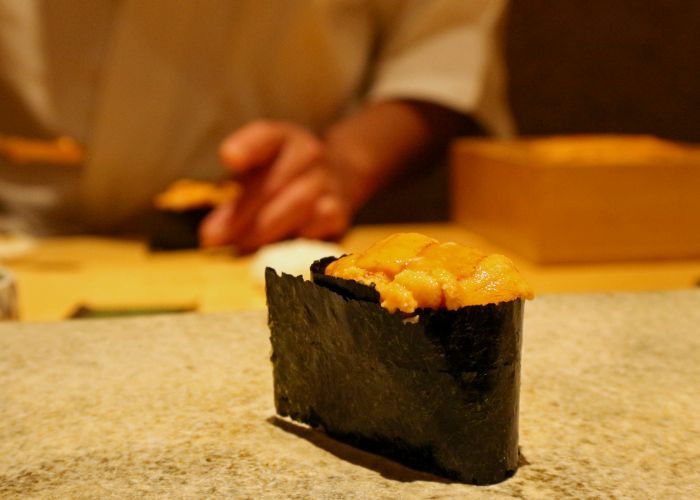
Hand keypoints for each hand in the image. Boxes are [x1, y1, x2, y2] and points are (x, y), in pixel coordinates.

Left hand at [199, 120, 352, 250]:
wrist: (340, 178)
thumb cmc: (285, 178)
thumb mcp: (259, 176)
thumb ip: (235, 203)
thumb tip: (212, 236)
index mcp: (284, 139)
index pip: (266, 137)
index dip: (248, 146)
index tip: (229, 158)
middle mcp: (309, 154)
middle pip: (275, 181)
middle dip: (243, 211)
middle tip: (214, 236)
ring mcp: (328, 182)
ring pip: (297, 203)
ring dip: (264, 229)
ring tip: (239, 246)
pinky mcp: (340, 211)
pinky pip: (319, 224)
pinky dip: (297, 236)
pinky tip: (278, 248)